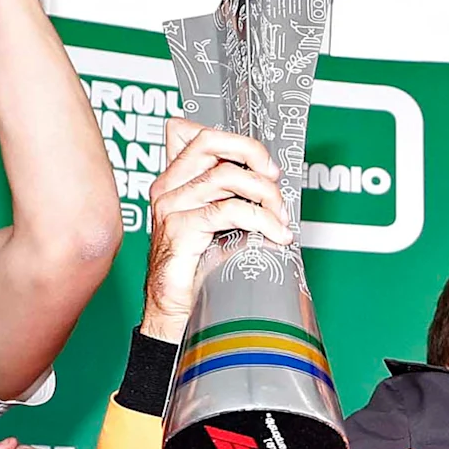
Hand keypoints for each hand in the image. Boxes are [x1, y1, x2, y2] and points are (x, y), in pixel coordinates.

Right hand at [141, 118, 287, 340]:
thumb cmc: (198, 271)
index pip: (199, 135)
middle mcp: (168, 189)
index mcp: (174, 181)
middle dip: (251, 153)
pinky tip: (276, 234)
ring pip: (226, 177)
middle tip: (275, 178)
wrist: (176, 313)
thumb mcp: (217, 225)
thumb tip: (269, 178)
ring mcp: (170, 208)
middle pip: (209, 143)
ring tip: (280, 218)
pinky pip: (229, 211)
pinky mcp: (179, 230)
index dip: (237, 141)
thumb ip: (231, 198)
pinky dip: (261, 219)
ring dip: (264, 195)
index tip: (266, 165)